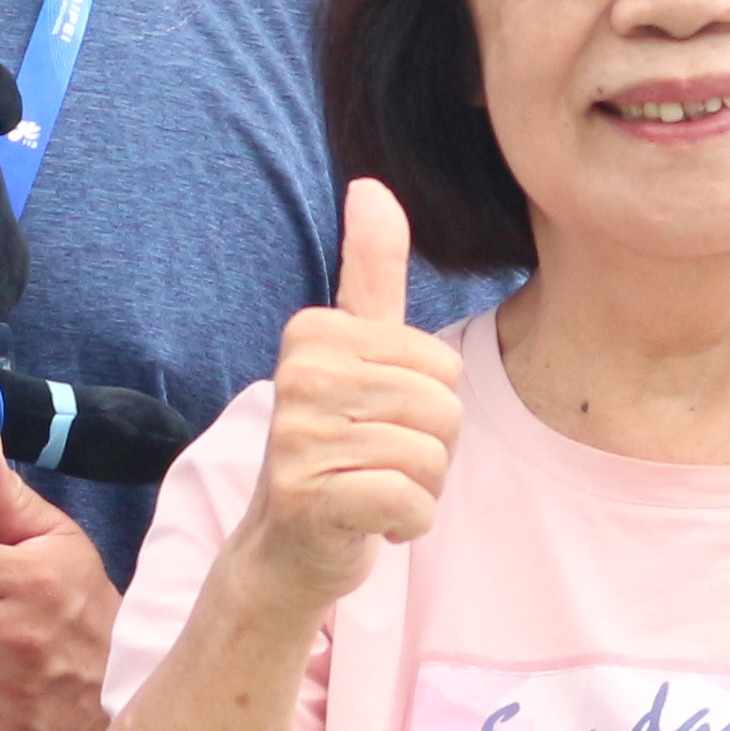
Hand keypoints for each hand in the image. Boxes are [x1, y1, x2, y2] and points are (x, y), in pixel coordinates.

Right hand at [229, 180, 463, 622]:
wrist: (287, 546)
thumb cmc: (338, 443)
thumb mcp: (358, 354)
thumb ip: (370, 272)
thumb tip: (371, 185)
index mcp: (314, 333)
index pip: (441, 365)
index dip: (431, 405)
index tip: (381, 421)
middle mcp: (298, 376)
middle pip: (441, 409)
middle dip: (431, 450)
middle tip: (379, 463)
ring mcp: (296, 438)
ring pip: (429, 457)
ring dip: (419, 488)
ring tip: (373, 490)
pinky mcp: (305, 497)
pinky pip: (408, 500)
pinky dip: (407, 523)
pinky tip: (370, 522)